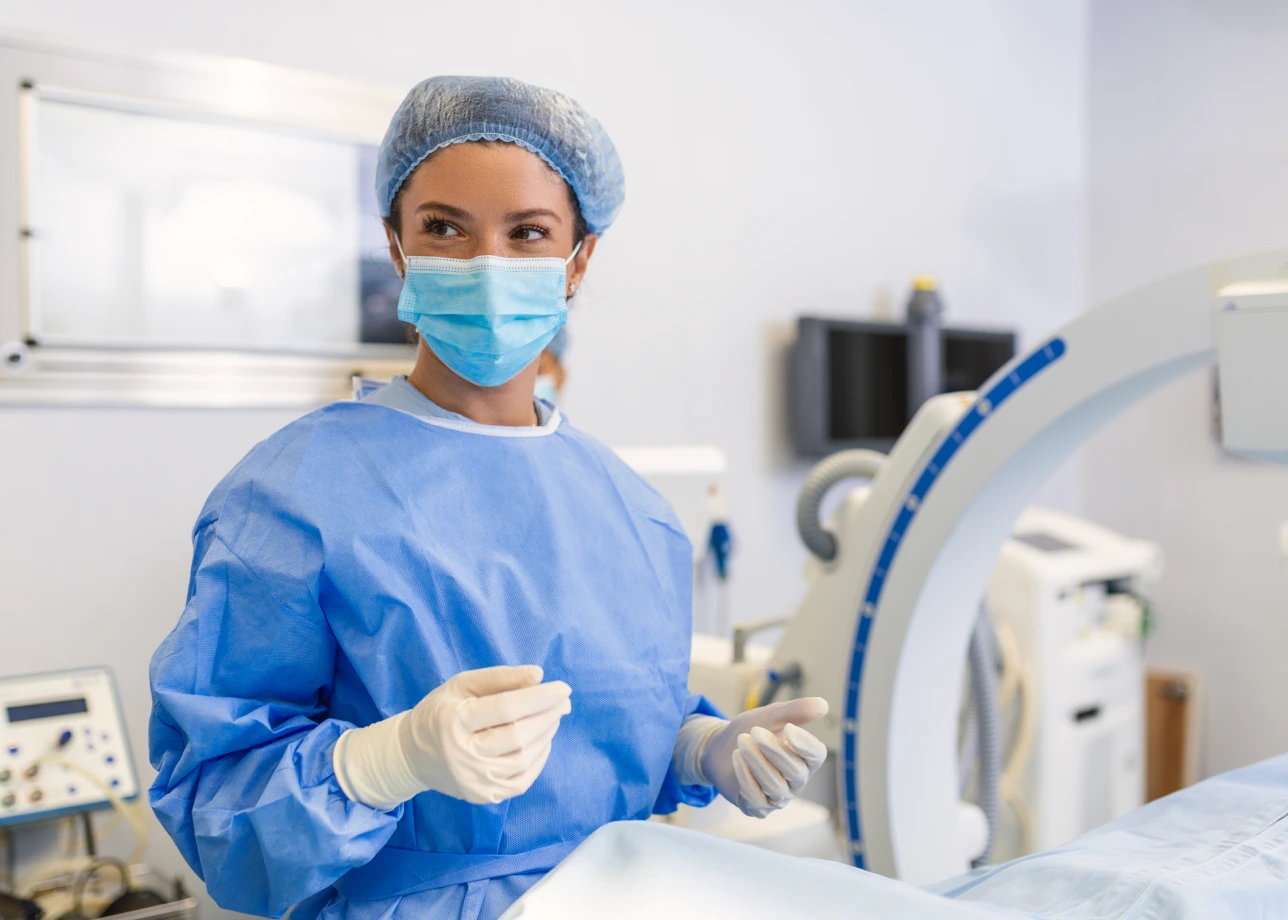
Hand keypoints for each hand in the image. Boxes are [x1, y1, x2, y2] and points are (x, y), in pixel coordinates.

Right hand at [335, 665, 571, 808]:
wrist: (412, 755)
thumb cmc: (440, 712)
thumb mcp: (462, 684)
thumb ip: (500, 677)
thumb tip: (539, 674)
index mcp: (454, 722)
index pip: (506, 708)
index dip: (540, 697)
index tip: (563, 688)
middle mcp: (463, 756)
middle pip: (519, 736)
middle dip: (549, 715)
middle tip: (564, 701)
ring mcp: (474, 781)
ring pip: (524, 759)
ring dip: (547, 735)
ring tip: (554, 717)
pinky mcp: (482, 797)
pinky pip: (522, 780)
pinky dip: (539, 759)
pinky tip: (542, 740)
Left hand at [699, 697, 827, 817]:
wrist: (721, 748)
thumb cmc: (752, 731)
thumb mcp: (771, 716)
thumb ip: (795, 711)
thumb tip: (823, 704)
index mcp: (805, 757)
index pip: (816, 756)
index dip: (806, 744)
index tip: (789, 728)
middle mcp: (796, 781)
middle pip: (795, 772)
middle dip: (774, 751)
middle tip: (755, 731)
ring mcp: (778, 797)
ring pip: (775, 787)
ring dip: (757, 762)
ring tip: (742, 740)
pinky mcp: (758, 807)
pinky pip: (756, 799)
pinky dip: (745, 777)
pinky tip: (736, 757)